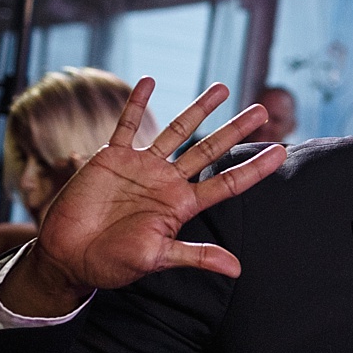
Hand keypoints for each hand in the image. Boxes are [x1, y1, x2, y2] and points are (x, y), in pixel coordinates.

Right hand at [0, 79, 282, 315]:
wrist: (71, 257)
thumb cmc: (115, 263)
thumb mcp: (158, 258)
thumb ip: (196, 257)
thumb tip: (238, 270)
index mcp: (183, 205)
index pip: (227, 183)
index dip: (254, 168)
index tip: (281, 151)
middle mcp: (168, 182)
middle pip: (209, 149)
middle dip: (236, 129)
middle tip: (264, 110)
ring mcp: (142, 167)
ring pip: (177, 131)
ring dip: (199, 110)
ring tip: (223, 88)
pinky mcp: (112, 158)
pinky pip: (126, 125)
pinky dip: (136, 103)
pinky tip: (149, 81)